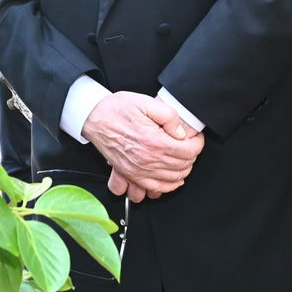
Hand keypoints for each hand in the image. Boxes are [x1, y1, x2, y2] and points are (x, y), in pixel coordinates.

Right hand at [81, 92, 204, 201]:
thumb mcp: (146, 102)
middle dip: (191, 155)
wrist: (94, 118)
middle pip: (183, 165)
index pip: (189, 151)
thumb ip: (169, 116)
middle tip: (189, 145)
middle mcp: (147, 159)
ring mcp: (139, 170)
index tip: (195, 137)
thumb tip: (181, 133)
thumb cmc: (117, 109)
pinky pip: (156, 189)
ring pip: (173, 179)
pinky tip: (172, 177)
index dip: (197, 143)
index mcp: (154, 141)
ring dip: (183, 170)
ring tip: (183, 158)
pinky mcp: (131, 175)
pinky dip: (168, 186)